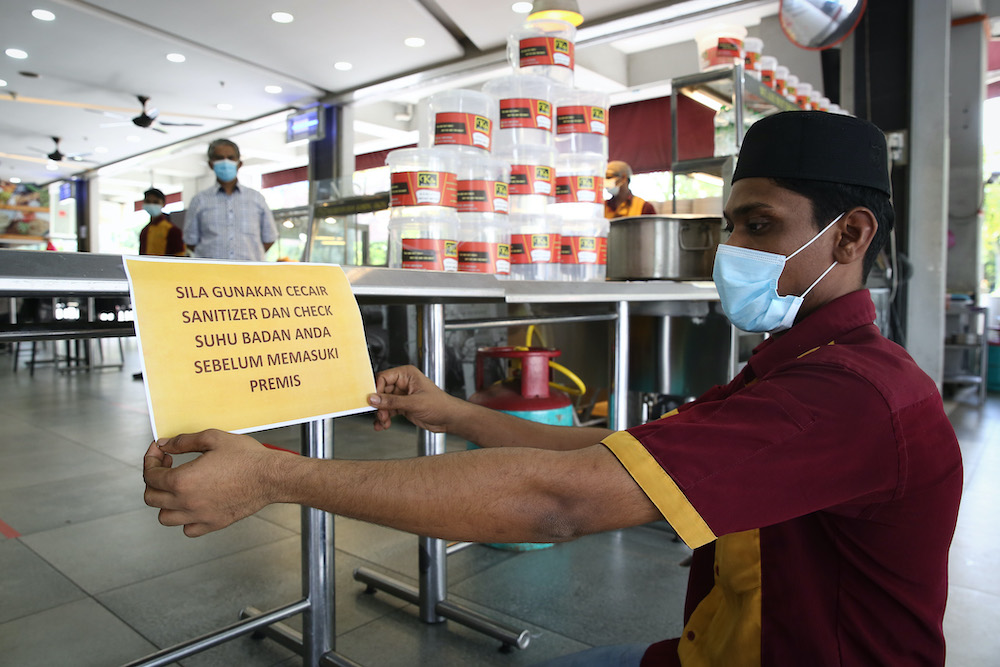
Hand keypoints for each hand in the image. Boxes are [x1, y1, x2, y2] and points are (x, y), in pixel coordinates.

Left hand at [142, 429, 282, 536]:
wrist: (271, 477)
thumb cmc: (247, 457)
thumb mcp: (213, 438)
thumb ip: (183, 441)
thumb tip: (164, 445)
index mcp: (183, 480)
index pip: (150, 475)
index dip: (151, 459)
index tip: (159, 451)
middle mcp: (187, 502)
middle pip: (151, 497)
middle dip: (153, 480)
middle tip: (166, 467)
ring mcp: (199, 516)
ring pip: (164, 517)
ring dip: (165, 502)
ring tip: (177, 488)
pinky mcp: (213, 524)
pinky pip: (187, 529)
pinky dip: (184, 519)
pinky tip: (193, 503)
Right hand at [368, 365, 461, 432]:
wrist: (449, 419)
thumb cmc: (440, 405)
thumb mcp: (414, 403)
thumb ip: (392, 402)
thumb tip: (374, 399)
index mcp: (407, 374)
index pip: (384, 377)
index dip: (376, 390)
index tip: (372, 401)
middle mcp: (403, 383)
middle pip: (381, 391)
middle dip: (379, 405)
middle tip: (380, 415)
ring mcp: (402, 395)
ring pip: (383, 403)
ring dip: (381, 413)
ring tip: (383, 422)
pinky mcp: (403, 406)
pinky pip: (388, 410)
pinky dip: (385, 418)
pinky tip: (383, 425)